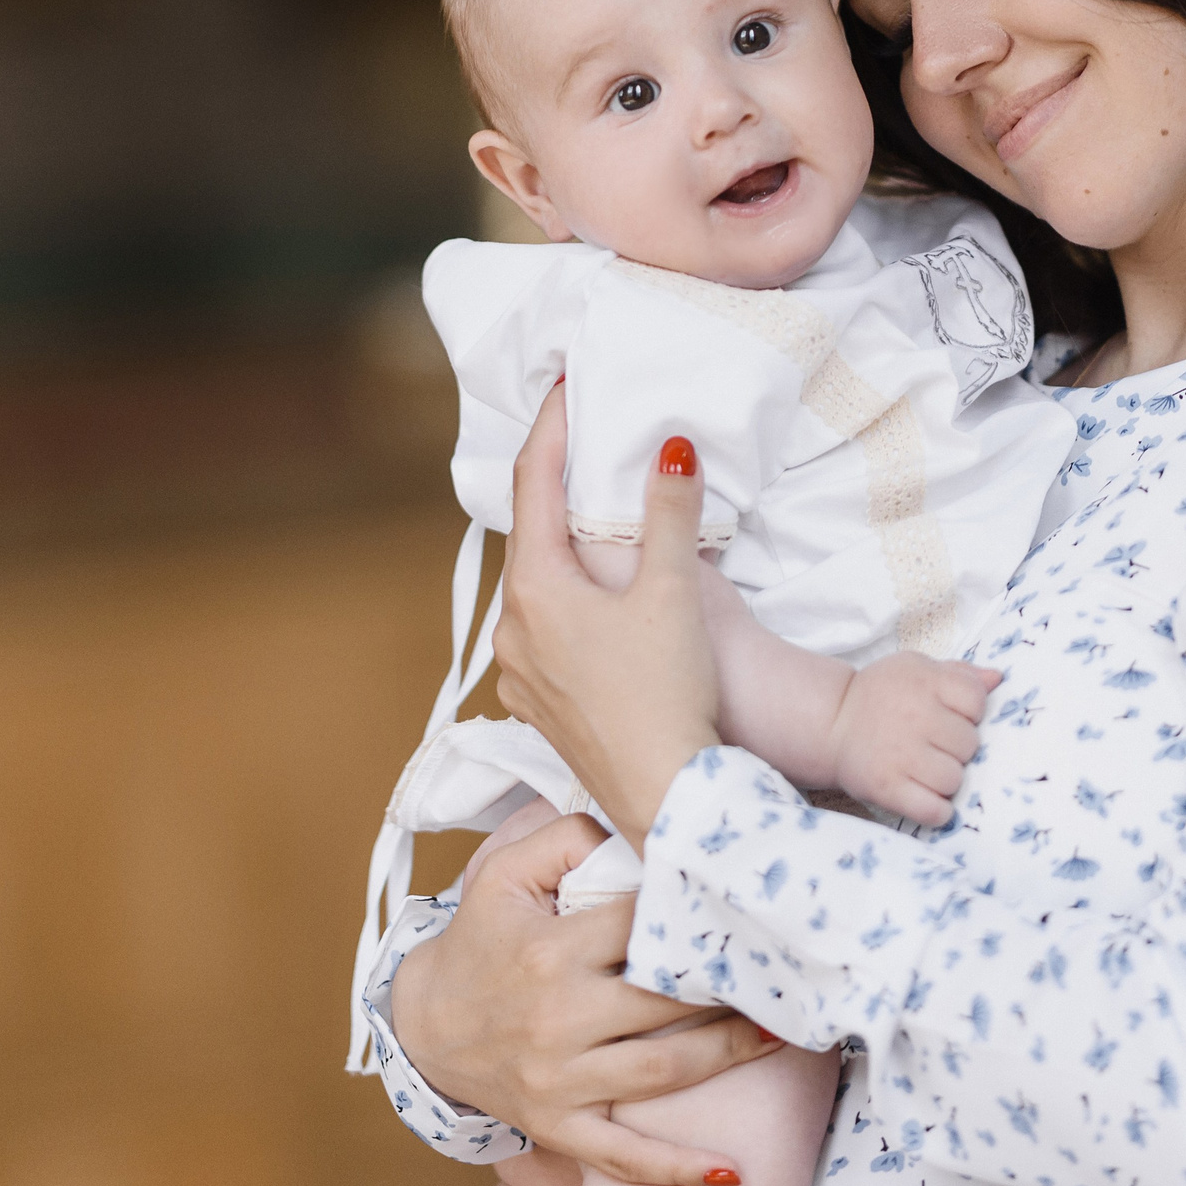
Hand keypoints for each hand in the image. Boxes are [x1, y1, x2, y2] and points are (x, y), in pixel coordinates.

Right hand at [392, 811, 784, 1185]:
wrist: (422, 1026)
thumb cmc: (478, 942)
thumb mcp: (503, 874)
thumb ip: (566, 837)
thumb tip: (630, 827)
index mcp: (551, 951)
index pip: (642, 925)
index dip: (696, 915)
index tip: (745, 909)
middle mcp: (558, 1018)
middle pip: (665, 1002)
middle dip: (731, 987)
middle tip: (782, 970)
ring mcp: (560, 1079)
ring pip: (663, 1071)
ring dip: (730, 1054)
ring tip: (781, 1032)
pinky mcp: (560, 1125)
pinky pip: (623, 1157)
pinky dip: (677, 1170)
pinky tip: (730, 1174)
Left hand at [493, 384, 721, 849]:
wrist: (667, 800)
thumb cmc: (665, 698)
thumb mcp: (671, 593)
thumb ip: (667, 513)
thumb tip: (670, 445)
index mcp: (534, 590)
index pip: (532, 483)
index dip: (551, 427)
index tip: (568, 385)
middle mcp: (514, 629)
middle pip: (531, 535)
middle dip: (558, 486)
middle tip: (587, 439)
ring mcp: (523, 674)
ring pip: (540, 585)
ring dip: (566, 547)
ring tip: (600, 513)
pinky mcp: (544, 706)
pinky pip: (548, 629)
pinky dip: (572, 597)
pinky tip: (604, 599)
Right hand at [831, 652, 1002, 826]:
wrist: (832, 723)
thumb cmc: (881, 694)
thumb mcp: (916, 669)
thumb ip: (958, 673)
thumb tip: (997, 679)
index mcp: (925, 682)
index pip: (976, 700)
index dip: (972, 711)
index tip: (954, 716)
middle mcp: (915, 716)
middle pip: (970, 744)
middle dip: (958, 748)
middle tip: (938, 746)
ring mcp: (901, 755)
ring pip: (954, 779)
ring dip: (947, 779)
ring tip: (929, 770)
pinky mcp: (887, 788)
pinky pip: (933, 811)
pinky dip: (937, 811)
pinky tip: (928, 798)